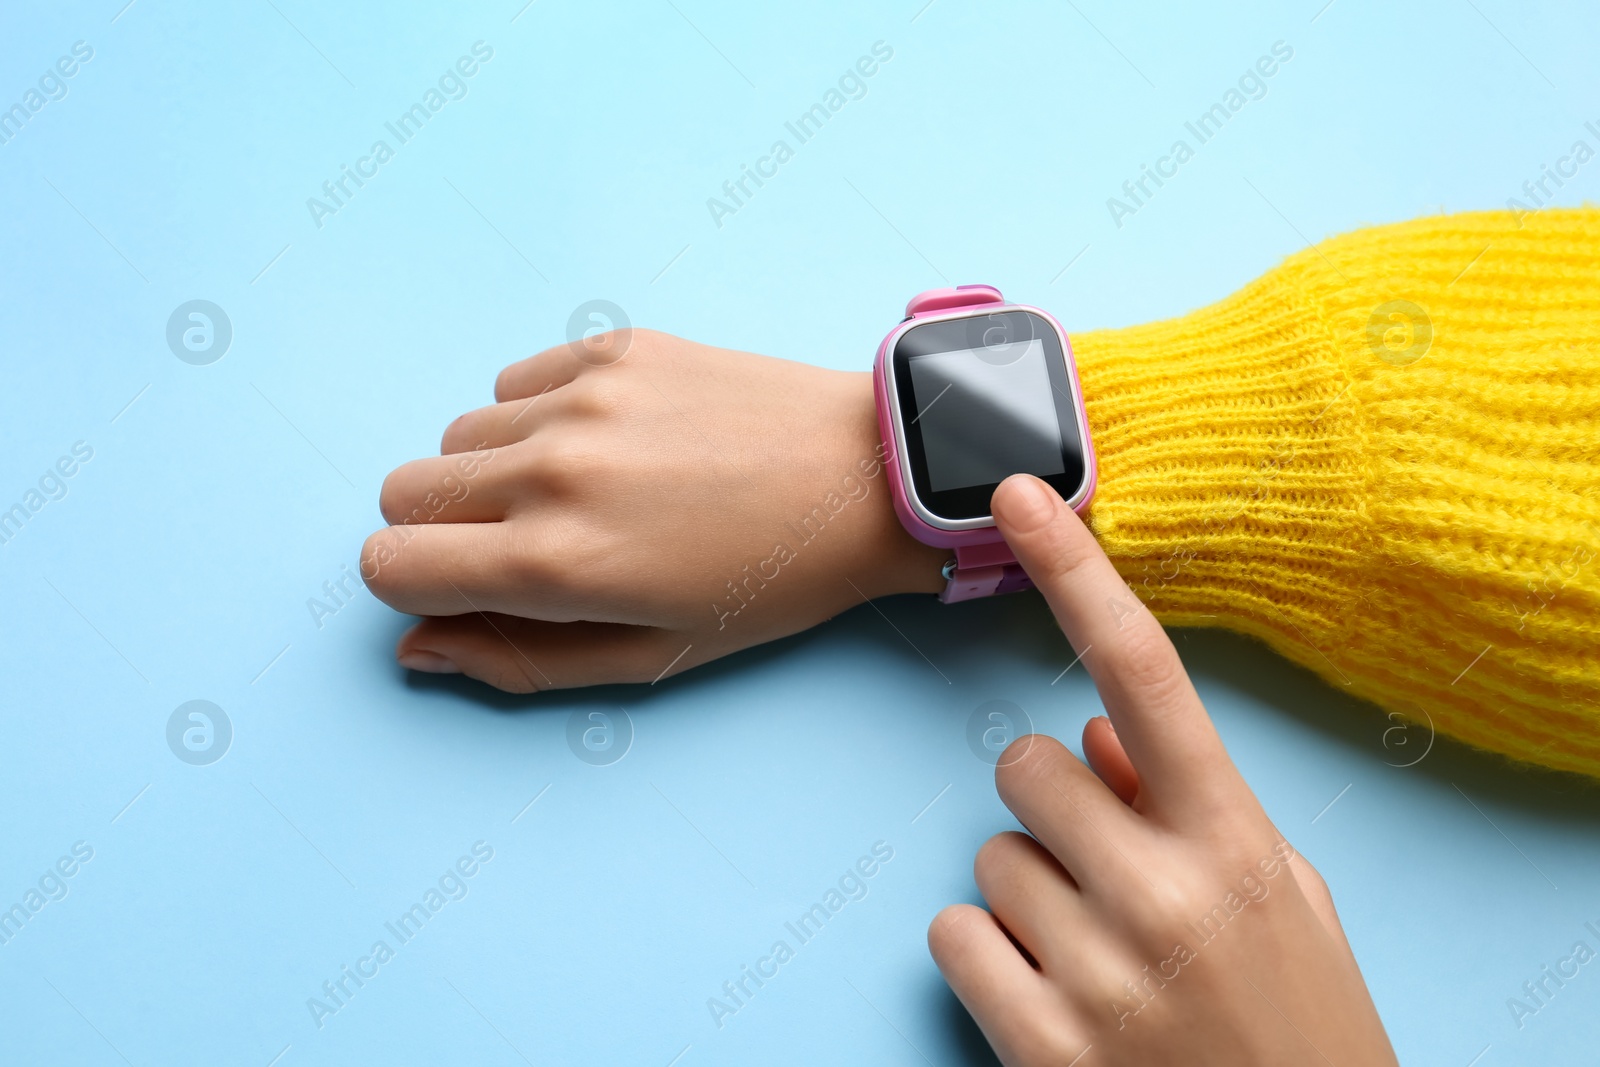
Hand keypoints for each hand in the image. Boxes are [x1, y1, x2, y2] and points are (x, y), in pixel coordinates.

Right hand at [360, 330, 947, 690]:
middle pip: (402, 493)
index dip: (415, 588)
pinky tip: (610, 441)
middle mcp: (549, 471)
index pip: (387, 564)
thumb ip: (520, 661)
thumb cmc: (768, 584)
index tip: (470, 590)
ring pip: (456, 436)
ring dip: (491, 473)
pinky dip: (533, 416)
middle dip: (443, 532)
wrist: (866, 477)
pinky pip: (513, 382)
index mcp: (555, 562)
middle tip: (529, 547)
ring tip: (584, 494)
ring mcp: (579, 398)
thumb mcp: (653, 657)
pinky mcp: (612, 348)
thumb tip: (418, 649)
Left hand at [928, 475, 1396, 1065]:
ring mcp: (1101, 972)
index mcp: (1235, 842)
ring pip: (988, 855)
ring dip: (1028, 893)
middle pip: (1025, 764)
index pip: (1143, 673)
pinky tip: (1052, 995)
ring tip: (1099, 952)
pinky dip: (987, 956)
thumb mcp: (1284, 897)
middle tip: (1103, 869)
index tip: (1018, 497)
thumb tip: (1092, 724)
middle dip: (1050, 805)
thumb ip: (1190, 799)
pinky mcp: (1042, 1045)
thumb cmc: (1296, 1021)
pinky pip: (952, 935)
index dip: (1077, 572)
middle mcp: (1167, 894)